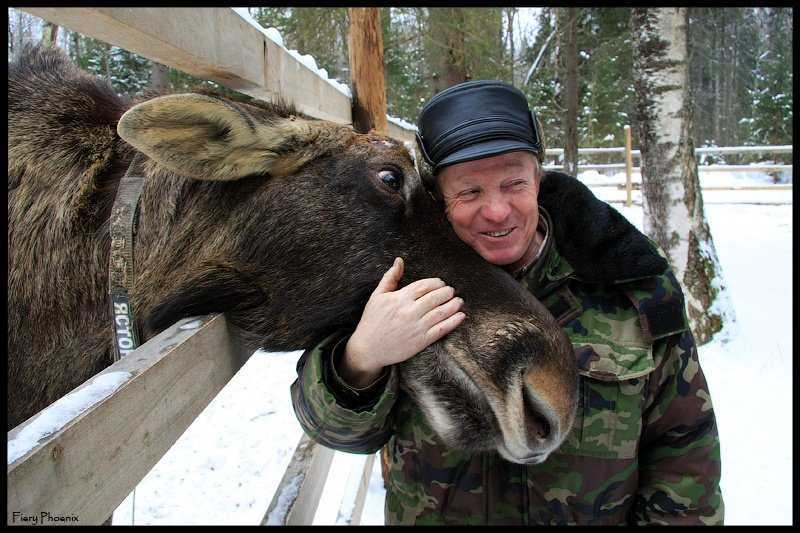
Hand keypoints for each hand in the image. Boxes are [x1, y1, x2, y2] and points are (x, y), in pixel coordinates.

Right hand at [339, 257, 465, 387]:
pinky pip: (441, 329)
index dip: (436, 283)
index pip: (424, 286)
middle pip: (435, 297)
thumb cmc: (372, 321)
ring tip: (459, 301)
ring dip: (454, 305)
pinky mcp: (421, 341)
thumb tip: (399, 260)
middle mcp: (409, 311)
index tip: (441, 283)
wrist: (368, 349)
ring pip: (441, 312)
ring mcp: (416, 327)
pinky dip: (454, 322)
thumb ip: (390, 277)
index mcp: (399, 298)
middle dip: (447, 292)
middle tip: (452, 291)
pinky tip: (461, 316)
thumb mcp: (377, 296)